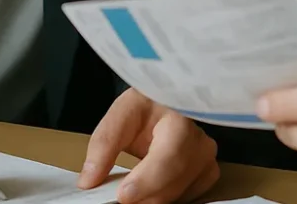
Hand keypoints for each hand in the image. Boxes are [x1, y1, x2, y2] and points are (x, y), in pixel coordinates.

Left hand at [78, 89, 219, 203]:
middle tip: (119, 195)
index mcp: (179, 116)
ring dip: (152, 196)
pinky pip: (187, 197)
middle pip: (174, 182)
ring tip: (132, 186)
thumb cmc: (146, 106)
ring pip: (180, 193)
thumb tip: (88, 181)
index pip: (169, 155)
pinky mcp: (208, 173)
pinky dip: (165, 196)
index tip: (123, 195)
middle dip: (144, 195)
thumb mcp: (120, 115)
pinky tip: (152, 186)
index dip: (147, 180)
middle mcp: (200, 139)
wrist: (167, 103)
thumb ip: (103, 146)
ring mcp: (207, 158)